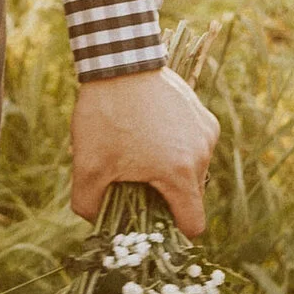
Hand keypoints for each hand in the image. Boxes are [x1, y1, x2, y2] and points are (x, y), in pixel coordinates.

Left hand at [69, 66, 218, 234]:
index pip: (193, 225)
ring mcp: (206, 132)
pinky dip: (174, 147)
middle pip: (190, 196)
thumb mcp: (87, 166)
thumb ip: (88, 205)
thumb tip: (97, 222)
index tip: (150, 221)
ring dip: (169, 170)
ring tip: (139, 152)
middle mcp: (203, 155)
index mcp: (181, 174)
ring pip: (192, 170)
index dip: (172, 231)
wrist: (119, 62)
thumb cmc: (105, 116)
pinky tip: (148, 131)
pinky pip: (193, 146)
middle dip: (165, 197)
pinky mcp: (203, 115)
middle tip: (134, 182)